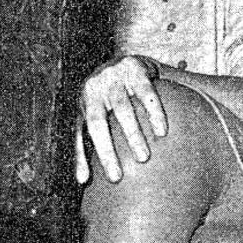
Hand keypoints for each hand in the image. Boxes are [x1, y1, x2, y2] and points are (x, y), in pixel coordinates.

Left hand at [76, 55, 167, 183]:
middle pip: (97, 121)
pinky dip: (153, 112)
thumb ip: (86, 144)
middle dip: (106, 149)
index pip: (83, 133)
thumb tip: (82, 181)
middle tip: (117, 176)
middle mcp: (94, 87)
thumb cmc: (108, 99)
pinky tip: (161, 131)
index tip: (111, 180)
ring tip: (143, 157)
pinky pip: (145, 93)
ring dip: (131, 133)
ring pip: (121, 107)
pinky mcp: (134, 67)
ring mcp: (112, 76)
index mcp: (83, 102)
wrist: (127, 62)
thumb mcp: (93, 116)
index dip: (89, 157)